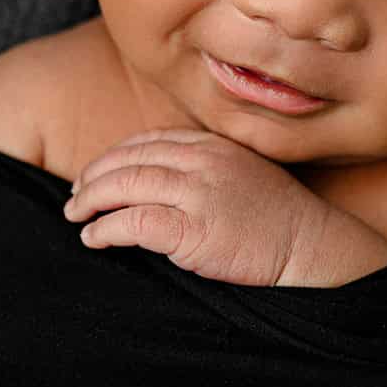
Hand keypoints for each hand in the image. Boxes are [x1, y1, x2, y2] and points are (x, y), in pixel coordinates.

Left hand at [61, 128, 328, 286]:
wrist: (312, 246)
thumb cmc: (279, 220)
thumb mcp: (241, 175)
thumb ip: (203, 171)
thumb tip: (159, 186)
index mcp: (212, 145)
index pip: (148, 141)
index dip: (114, 157)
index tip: (96, 174)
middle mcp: (202, 160)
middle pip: (129, 158)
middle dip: (93, 177)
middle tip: (74, 197)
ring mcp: (198, 192)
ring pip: (125, 184)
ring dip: (90, 200)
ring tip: (74, 216)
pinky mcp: (194, 228)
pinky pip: (134, 221)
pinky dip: (106, 229)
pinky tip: (94, 238)